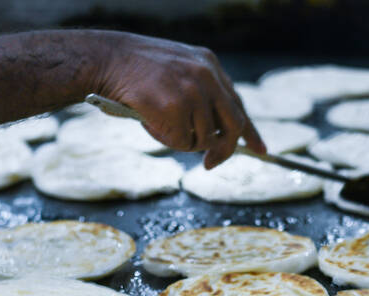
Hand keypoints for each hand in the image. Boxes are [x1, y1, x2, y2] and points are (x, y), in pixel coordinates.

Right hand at [88, 31, 265, 167]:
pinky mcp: (176, 107)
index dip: (249, 131)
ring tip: (158, 124)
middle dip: (224, 150)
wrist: (108, 59)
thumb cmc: (136, 71)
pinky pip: (181, 142)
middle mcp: (207, 76)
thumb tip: (213, 134)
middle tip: (209, 164)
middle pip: (232, 125)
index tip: (260, 150)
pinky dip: (166, 140)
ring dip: (182, 142)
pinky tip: (150, 122)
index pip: (238, 104)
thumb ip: (199, 94)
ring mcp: (192, 91)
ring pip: (203, 139)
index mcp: (209, 65)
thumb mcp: (178, 71)